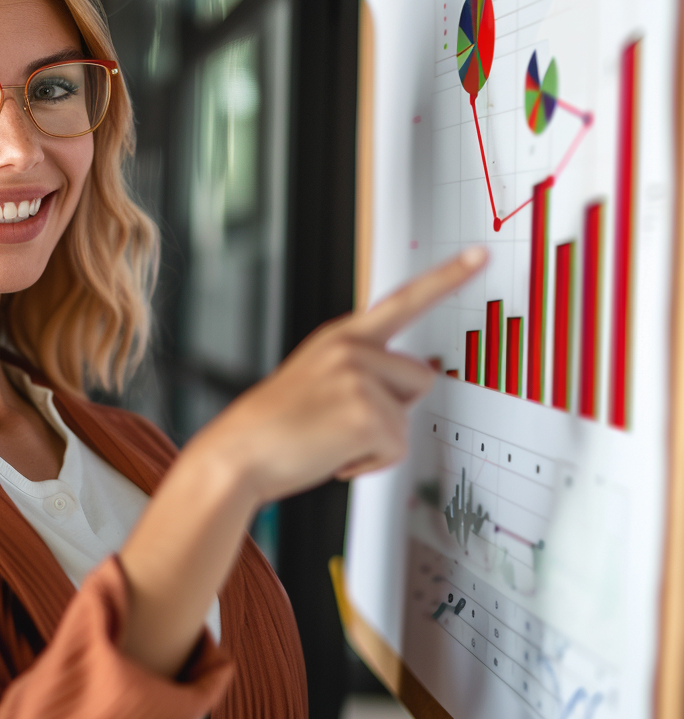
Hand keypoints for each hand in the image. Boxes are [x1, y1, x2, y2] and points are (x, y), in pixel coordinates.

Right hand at [181, 246, 488, 505]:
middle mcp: (352, 347)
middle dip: (396, 407)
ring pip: (408, 417)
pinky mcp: (365, 412)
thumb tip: (407, 382)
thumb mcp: (317, 376)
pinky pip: (395, 448)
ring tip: (333, 437)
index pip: (404, 300)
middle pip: (422, 378)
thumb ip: (361, 368)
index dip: (447, 277)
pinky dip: (369, 463)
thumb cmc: (275, 423)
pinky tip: (334, 455)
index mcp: (342, 336)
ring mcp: (358, 376)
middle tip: (346, 421)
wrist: (239, 451)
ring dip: (379, 440)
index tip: (479, 255)